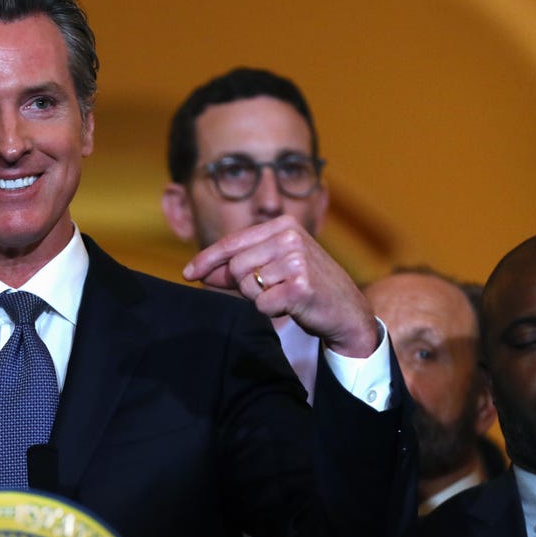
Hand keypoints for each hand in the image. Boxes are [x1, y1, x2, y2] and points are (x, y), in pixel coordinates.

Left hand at [182, 215, 377, 357]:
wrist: (346, 311)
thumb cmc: (304, 287)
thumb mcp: (271, 268)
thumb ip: (236, 267)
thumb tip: (198, 273)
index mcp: (283, 225)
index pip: (232, 242)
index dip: (206, 260)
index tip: (188, 274)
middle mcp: (291, 237)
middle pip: (236, 266)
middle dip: (244, 285)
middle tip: (270, 290)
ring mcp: (297, 260)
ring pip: (247, 286)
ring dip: (260, 298)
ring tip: (285, 295)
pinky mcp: (301, 286)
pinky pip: (262, 304)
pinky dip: (271, 311)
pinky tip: (292, 306)